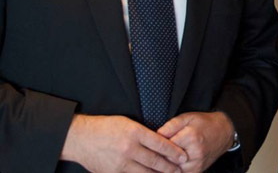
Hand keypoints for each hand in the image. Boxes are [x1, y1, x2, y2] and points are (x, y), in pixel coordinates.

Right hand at [60, 114, 187, 172]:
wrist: (80, 138)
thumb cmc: (105, 127)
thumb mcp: (127, 123)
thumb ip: (143, 134)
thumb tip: (161, 143)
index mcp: (134, 133)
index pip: (160, 144)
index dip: (174, 152)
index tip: (183, 156)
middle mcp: (129, 148)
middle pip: (155, 161)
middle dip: (170, 167)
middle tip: (181, 170)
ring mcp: (120, 163)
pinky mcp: (113, 172)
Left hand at [158, 111, 234, 172]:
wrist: (223, 132)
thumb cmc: (204, 124)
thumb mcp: (187, 117)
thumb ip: (170, 125)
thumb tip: (156, 135)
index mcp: (191, 137)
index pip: (165, 145)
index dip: (156, 144)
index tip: (152, 142)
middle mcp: (195, 153)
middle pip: (167, 159)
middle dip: (159, 155)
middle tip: (154, 151)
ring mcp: (197, 164)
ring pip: (172, 170)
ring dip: (165, 165)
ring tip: (161, 157)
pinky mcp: (197, 171)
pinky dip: (173, 170)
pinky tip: (170, 164)